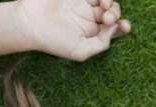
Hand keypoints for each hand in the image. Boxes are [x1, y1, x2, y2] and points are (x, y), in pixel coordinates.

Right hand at [16, 0, 130, 60]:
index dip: (123, 27)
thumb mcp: (80, 52)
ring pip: (105, 0)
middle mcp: (89, 19)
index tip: (124, 26)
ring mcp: (82, 3)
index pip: (114, 30)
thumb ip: (101, 44)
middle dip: (115, 14)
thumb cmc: (54, 41)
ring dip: (110, 3)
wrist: (31, 22)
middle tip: (106, 19)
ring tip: (104, 5)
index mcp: (91, 34)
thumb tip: (115, 29)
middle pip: (112, 13)